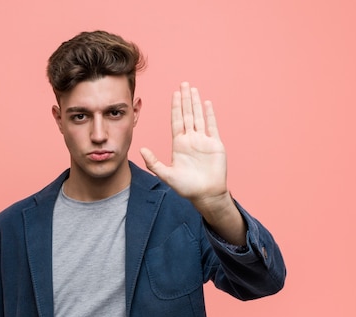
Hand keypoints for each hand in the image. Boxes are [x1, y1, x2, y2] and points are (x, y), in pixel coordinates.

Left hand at [140, 82, 227, 206]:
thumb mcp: (167, 175)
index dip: (175, 107)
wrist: (206, 194)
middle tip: (183, 83)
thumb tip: (140, 149)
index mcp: (179, 144)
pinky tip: (207, 103)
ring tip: (193, 89)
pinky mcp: (215, 144)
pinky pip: (212, 126)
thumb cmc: (187, 188)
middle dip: (185, 99)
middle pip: (187, 114)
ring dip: (196, 103)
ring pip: (199, 117)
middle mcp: (191, 140)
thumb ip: (153, 162)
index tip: (174, 94)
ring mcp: (203, 141)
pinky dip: (210, 114)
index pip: (176, 121)